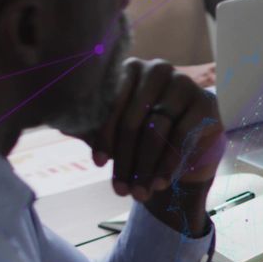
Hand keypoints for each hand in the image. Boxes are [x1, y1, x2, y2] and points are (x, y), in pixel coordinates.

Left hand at [90, 58, 225, 202]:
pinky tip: (160, 182)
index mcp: (129, 68)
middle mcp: (157, 69)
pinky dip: (169, 163)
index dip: (104, 135)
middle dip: (126, 159)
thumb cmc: (143, 130)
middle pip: (135, 118)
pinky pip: (183, 136)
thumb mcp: (114, 127)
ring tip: (139, 192)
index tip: (99, 163)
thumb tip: (58, 120)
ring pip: (157, 129)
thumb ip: (89, 122)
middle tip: (121, 189)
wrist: (187, 140)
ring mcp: (184, 84)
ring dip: (146, 167)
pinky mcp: (205, 103)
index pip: (113, 102)